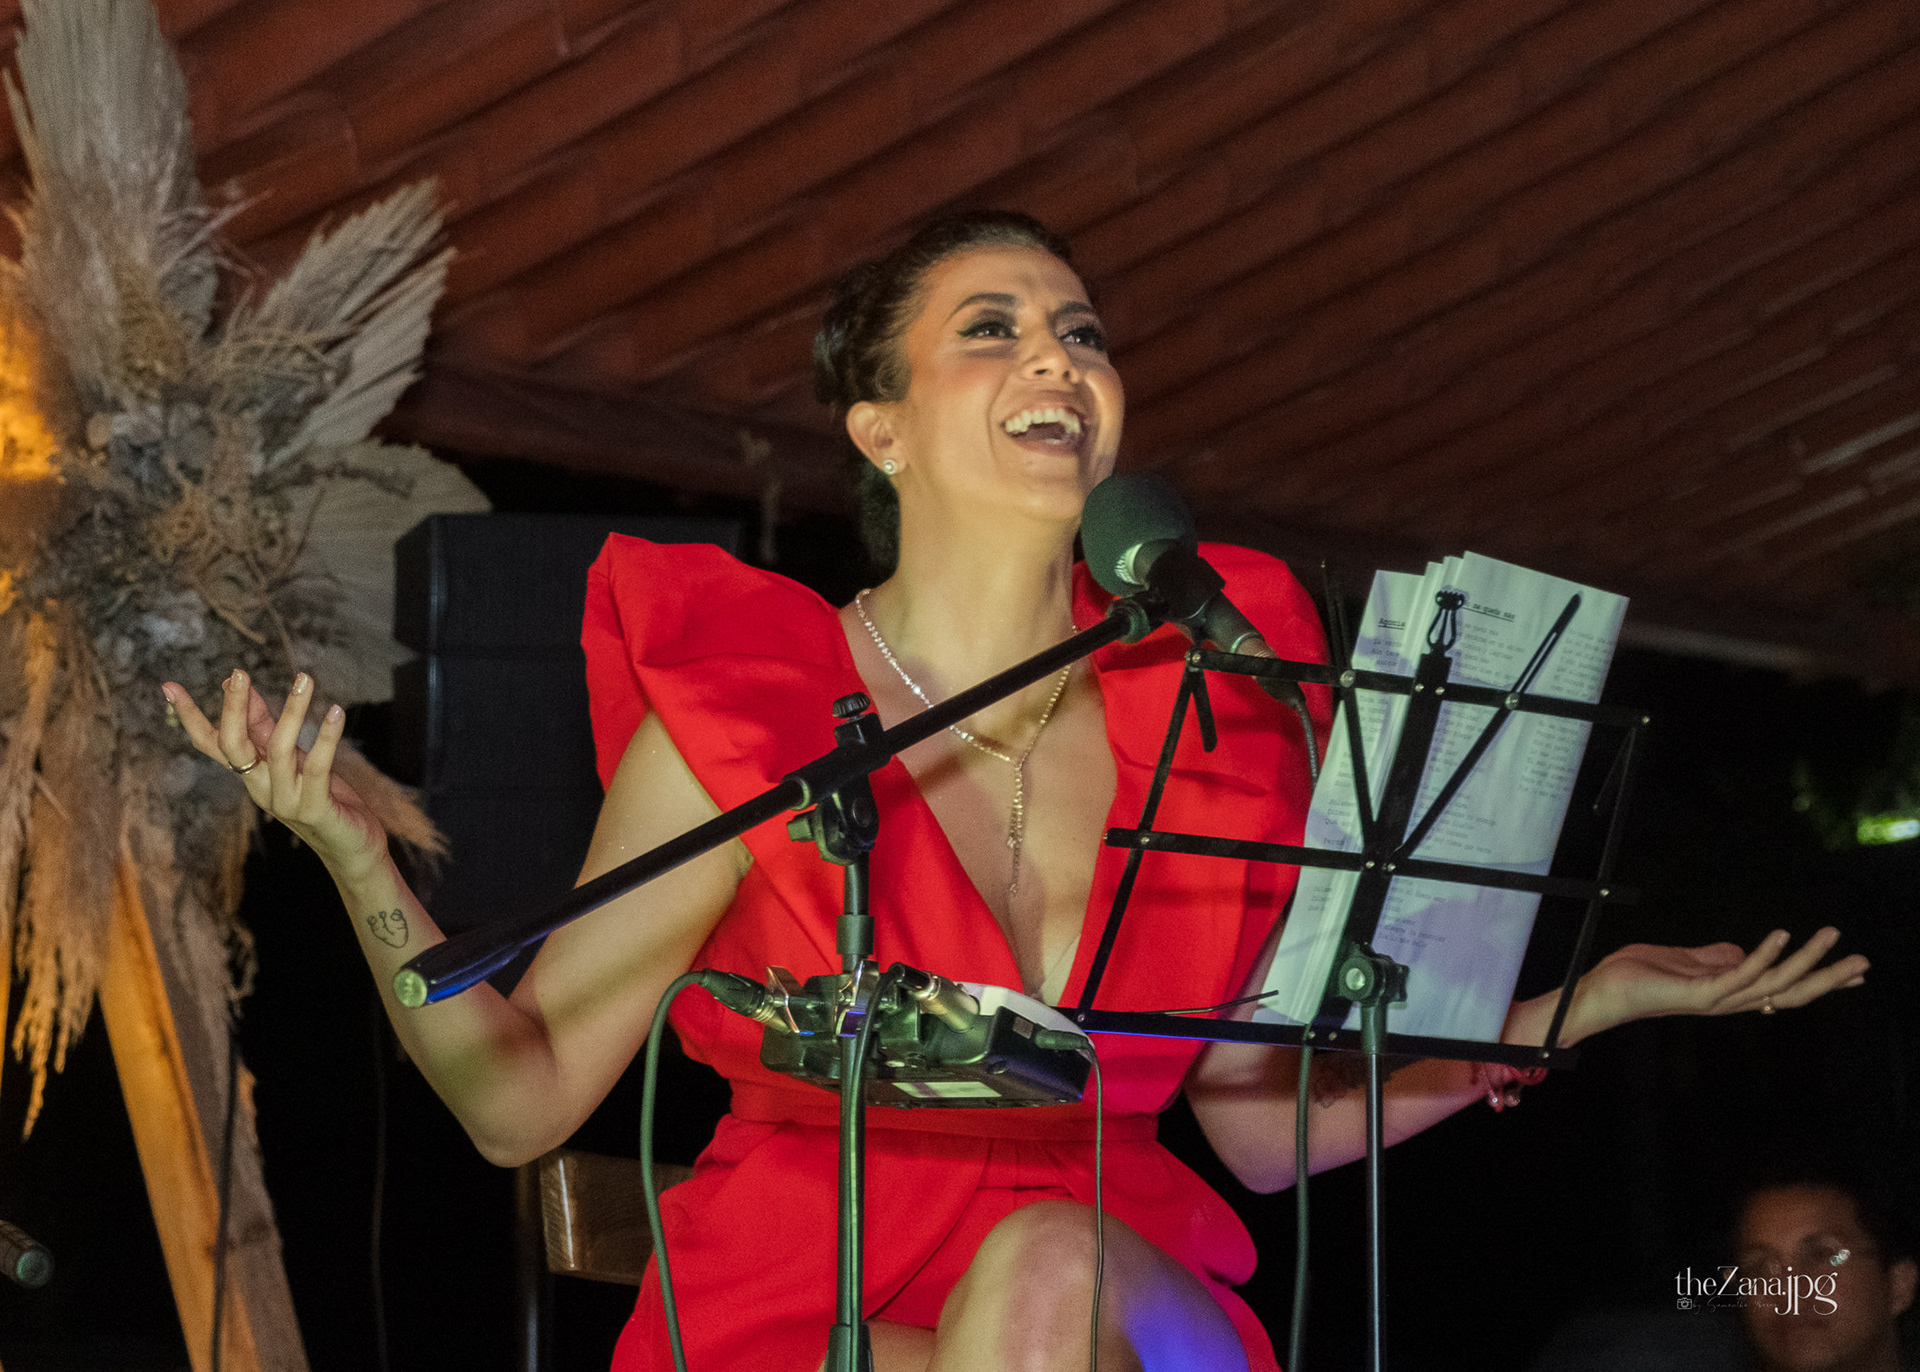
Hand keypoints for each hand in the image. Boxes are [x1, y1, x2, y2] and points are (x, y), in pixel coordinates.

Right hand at [162, 670, 388, 881]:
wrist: (350, 848)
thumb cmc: (321, 797)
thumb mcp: (291, 759)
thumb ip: (265, 726)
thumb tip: (236, 684)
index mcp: (251, 774)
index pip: (212, 744)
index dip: (191, 718)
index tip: (169, 687)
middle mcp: (260, 789)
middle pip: (234, 746)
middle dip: (233, 709)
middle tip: (239, 672)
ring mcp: (285, 802)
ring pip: (279, 751)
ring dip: (292, 711)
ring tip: (305, 679)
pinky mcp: (315, 810)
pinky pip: (317, 768)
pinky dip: (326, 738)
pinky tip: (336, 712)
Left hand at [1562, 927, 1866, 1041]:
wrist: (1603, 989)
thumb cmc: (1640, 974)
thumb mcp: (1687, 961)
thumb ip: (1717, 958)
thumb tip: (1743, 951)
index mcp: (1731, 993)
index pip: (1785, 989)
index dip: (1820, 980)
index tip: (1854, 972)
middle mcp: (1730, 1001)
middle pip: (1790, 993)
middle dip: (1828, 978)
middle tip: (1863, 962)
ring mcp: (1716, 999)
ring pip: (1773, 984)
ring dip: (1805, 959)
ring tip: (1829, 935)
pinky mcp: (1698, 993)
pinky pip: (1738, 975)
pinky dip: (1762, 955)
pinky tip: (1781, 936)